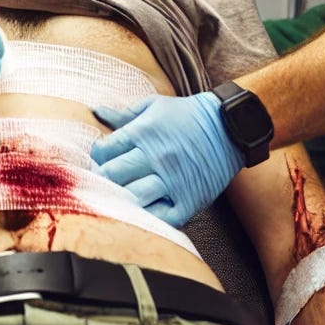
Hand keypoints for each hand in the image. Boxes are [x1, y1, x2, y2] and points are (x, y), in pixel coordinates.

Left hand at [91, 92, 243, 226]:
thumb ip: (123, 114)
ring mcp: (172, 181)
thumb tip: (96, 111)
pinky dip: (149, 215)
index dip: (98, 157)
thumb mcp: (154, 106)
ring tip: (123, 195)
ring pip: (133, 197)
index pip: (103, 152)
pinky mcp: (188, 201)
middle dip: (104, 177)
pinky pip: (160, 217)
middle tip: (107, 179)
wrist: (228, 126)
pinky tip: (145, 207)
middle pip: (112, 175)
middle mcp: (154, 158)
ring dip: (123, 197)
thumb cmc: (186, 115)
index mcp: (142, 133)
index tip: (102, 159)